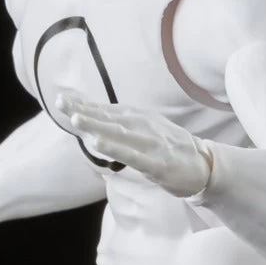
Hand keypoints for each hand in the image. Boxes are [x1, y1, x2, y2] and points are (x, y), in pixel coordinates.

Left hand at [55, 92, 211, 198]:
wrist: (204, 166)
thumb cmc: (168, 147)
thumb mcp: (144, 128)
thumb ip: (118, 121)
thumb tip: (88, 112)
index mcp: (138, 118)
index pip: (106, 109)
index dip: (83, 104)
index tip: (61, 98)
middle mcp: (143, 126)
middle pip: (108, 118)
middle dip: (83, 111)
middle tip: (61, 103)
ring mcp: (150, 144)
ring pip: (119, 133)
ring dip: (96, 125)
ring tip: (75, 119)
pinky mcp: (157, 164)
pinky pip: (132, 155)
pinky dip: (115, 148)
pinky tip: (98, 143)